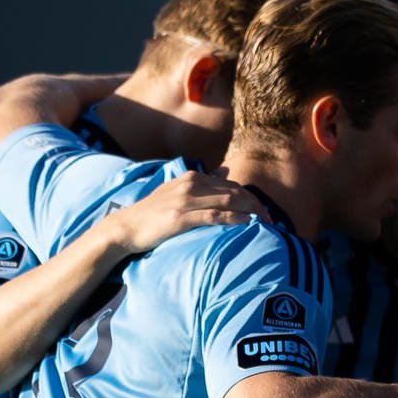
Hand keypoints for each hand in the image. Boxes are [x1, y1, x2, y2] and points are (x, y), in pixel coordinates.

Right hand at [101, 172, 266, 255]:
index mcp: (192, 178)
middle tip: (272, 220)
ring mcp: (185, 201)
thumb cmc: (153, 212)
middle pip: (234, 192)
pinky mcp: (180, 217)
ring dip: (250, 212)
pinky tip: (246, 224)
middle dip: (256, 205)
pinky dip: (232, 219)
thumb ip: (203, 183)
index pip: (231, 185)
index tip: (265, 211)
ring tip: (266, 223)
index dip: (251, 198)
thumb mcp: (178, 191)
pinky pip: (213, 216)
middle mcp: (190, 185)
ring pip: (227, 202)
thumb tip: (225, 171)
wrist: (125, 227)